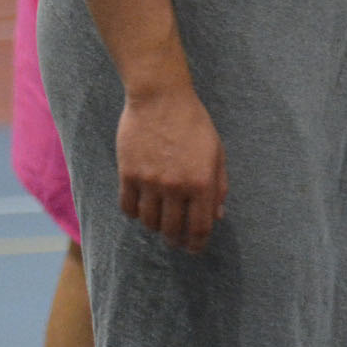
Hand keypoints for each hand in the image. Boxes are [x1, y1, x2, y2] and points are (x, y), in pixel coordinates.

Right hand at [117, 83, 225, 250]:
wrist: (160, 97)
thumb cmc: (193, 122)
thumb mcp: (216, 152)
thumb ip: (219, 186)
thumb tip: (217, 216)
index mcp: (201, 182)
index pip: (199, 228)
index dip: (196, 244)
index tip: (193, 249)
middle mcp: (175, 186)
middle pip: (172, 230)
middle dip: (175, 239)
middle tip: (174, 239)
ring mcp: (150, 181)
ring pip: (149, 222)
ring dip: (155, 227)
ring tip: (158, 221)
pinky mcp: (128, 173)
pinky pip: (128, 207)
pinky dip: (134, 213)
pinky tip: (140, 208)